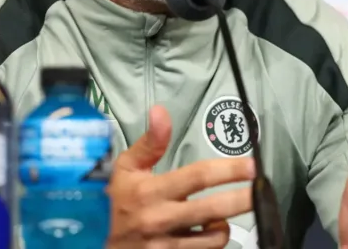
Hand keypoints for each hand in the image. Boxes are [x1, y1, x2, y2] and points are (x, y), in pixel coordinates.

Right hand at [106, 105, 254, 247]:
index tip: (250, 166)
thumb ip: (149, 143)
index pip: (198, 177)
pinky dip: (209, 242)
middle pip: (214, 209)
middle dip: (243, 198)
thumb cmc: (110, 203)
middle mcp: (160, 219)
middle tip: (259, 189)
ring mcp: (165, 245)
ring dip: (224, 224)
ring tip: (219, 215)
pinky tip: (204, 233)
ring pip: (213, 238)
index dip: (228, 170)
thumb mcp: (124, 168)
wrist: (88, 242)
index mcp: (150, 191)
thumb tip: (161, 112)